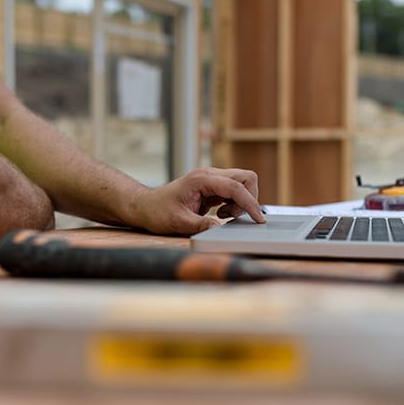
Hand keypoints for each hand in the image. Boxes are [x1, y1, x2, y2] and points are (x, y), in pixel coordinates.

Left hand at [135, 167, 264, 235]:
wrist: (145, 206)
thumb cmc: (158, 212)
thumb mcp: (179, 223)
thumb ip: (201, 226)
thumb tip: (221, 230)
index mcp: (202, 179)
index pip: (236, 186)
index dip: (250, 203)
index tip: (258, 219)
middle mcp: (209, 175)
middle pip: (246, 178)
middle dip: (248, 199)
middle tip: (232, 216)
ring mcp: (211, 179)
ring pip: (242, 184)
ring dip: (241, 202)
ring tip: (223, 215)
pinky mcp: (212, 187)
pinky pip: (234, 191)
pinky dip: (234, 203)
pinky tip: (221, 213)